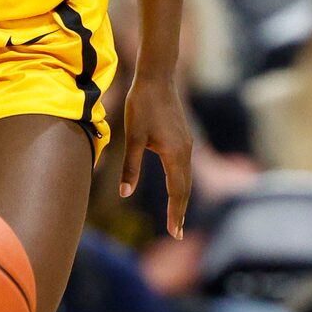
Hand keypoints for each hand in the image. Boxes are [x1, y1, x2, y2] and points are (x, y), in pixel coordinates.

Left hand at [116, 70, 193, 237]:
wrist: (157, 78)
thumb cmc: (142, 105)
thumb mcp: (133, 137)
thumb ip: (130, 167)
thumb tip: (125, 194)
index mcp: (175, 154)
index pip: (177, 192)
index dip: (175, 213)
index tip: (174, 233)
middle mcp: (185, 152)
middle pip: (185, 189)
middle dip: (180, 211)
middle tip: (176, 233)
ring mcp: (186, 144)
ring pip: (186, 178)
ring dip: (181, 199)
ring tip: (175, 217)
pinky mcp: (183, 138)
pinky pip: (184, 168)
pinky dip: (181, 184)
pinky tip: (174, 189)